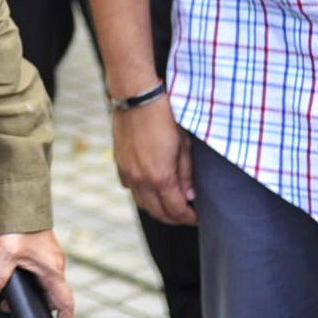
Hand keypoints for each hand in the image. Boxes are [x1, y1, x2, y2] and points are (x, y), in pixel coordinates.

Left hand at [0, 228, 75, 317]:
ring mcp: (48, 260)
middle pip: (52, 298)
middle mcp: (54, 267)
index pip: (65, 304)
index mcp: (52, 271)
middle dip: (39, 312)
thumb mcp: (5, 253)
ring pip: (42, 286)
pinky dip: (25, 285)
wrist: (21, 201)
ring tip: (7, 304)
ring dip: (28, 297)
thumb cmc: (20, 225)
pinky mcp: (40, 253)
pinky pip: (36, 276)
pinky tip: (7, 285)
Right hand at [112, 94, 196, 224]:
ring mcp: (128, 174)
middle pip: (158, 213)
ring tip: (172, 206)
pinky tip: (153, 189)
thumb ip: (186, 174)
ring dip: (159, 210)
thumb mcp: (184, 145)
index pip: (176, 210)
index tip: (197, 217)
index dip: (189, 218)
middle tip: (187, 215)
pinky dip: (144, 196)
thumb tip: (190, 196)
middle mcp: (141, 180)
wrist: (137, 98)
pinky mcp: (119, 165)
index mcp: (160, 177)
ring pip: (143, 204)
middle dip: (175, 218)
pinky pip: (131, 190)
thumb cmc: (164, 118)